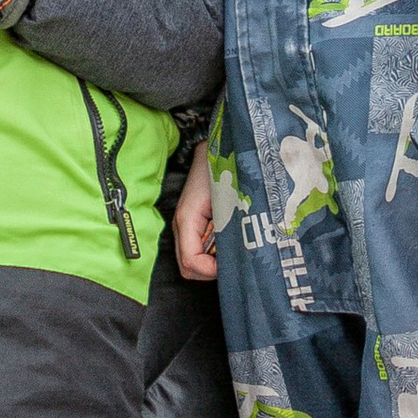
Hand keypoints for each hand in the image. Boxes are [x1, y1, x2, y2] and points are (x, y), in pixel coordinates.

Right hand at [174, 140, 219, 283]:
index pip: (190, 263)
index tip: (232, 263)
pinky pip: (199, 248)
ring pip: (193, 261)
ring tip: (233, 246)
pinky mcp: (193, 223)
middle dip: (210, 270)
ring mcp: (186, 226)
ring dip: (213, 261)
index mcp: (186, 220)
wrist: (213, 146)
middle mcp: (182, 226)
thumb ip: (227, 231)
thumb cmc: (219, 169)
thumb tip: (236, 258)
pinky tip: (229, 239)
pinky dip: (213, 251)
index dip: (211, 271)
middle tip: (233, 258)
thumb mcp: (226, 201)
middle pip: (188, 268)